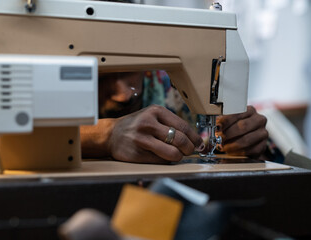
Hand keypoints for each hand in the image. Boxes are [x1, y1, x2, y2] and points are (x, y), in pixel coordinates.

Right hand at [81, 105, 203, 162]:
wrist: (111, 134)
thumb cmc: (137, 125)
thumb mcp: (153, 116)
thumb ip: (171, 124)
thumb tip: (195, 139)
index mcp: (155, 111)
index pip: (183, 126)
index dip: (195, 138)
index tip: (199, 144)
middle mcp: (148, 124)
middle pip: (180, 140)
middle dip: (189, 149)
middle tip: (189, 151)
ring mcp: (142, 139)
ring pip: (172, 153)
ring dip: (178, 156)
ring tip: (176, 154)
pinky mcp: (137, 154)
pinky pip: (160, 161)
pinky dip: (165, 161)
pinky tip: (162, 156)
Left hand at [216, 106, 267, 157]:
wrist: (248, 142)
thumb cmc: (236, 130)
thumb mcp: (230, 122)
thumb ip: (223, 123)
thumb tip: (214, 126)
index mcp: (250, 110)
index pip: (237, 113)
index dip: (225, 121)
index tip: (217, 127)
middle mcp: (259, 120)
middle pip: (242, 126)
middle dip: (228, 134)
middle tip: (218, 139)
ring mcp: (263, 133)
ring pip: (246, 139)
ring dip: (232, 145)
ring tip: (223, 147)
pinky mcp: (263, 146)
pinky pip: (250, 150)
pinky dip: (238, 152)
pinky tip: (231, 152)